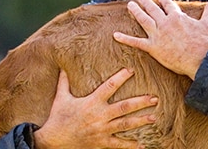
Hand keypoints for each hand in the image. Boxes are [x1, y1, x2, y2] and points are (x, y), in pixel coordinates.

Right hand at [34, 69, 157, 148]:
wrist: (53, 140)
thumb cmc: (57, 117)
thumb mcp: (60, 97)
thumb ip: (64, 82)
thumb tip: (63, 66)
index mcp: (92, 102)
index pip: (109, 86)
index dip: (120, 78)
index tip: (131, 70)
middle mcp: (100, 115)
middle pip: (124, 107)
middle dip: (140, 102)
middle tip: (154, 98)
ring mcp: (102, 130)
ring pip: (125, 125)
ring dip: (140, 121)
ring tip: (153, 117)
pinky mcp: (101, 143)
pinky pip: (118, 144)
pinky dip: (131, 145)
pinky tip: (142, 145)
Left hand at [114, 0, 207, 79]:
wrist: (200, 60)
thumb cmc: (205, 43)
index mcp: (177, 16)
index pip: (167, 4)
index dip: (163, 1)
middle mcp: (165, 22)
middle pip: (152, 8)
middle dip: (146, 2)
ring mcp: (158, 34)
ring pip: (143, 19)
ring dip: (135, 11)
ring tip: (130, 5)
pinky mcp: (153, 47)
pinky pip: (136, 42)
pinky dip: (125, 38)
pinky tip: (116, 35)